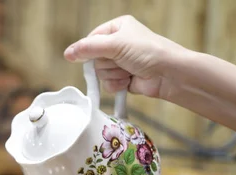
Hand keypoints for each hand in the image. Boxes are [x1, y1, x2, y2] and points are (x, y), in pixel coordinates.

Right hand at [64, 15, 186, 98]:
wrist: (168, 74)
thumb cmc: (148, 52)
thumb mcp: (115, 44)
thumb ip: (89, 48)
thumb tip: (67, 53)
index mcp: (117, 28)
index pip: (91, 39)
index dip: (89, 49)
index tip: (93, 55)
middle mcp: (118, 44)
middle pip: (94, 59)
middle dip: (107, 64)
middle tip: (122, 61)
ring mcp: (120, 62)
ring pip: (100, 73)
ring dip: (113, 75)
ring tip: (129, 71)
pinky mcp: (123, 78)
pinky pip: (107, 84)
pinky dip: (116, 85)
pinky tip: (128, 81)